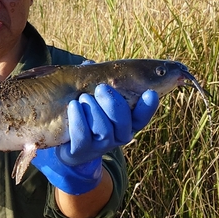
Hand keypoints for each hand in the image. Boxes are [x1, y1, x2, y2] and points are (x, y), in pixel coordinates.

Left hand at [32, 84, 158, 194]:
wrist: (68, 144)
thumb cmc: (85, 114)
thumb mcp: (93, 97)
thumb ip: (96, 81)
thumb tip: (89, 65)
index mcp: (126, 121)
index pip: (142, 117)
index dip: (148, 107)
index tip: (150, 93)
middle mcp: (118, 136)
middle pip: (124, 123)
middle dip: (113, 103)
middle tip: (101, 88)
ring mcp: (101, 146)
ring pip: (104, 130)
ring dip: (93, 110)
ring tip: (83, 98)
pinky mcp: (81, 152)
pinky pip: (82, 138)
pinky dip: (78, 120)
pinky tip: (73, 107)